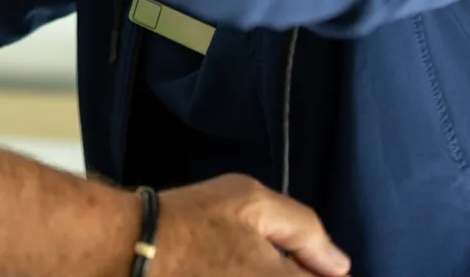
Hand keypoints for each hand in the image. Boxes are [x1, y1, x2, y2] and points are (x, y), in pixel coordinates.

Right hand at [154, 175, 350, 276]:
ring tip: (236, 262)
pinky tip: (222, 268)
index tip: (309, 263)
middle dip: (294, 272)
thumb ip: (306, 230)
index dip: (320, 271)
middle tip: (263, 259)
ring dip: (263, 273)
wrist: (129, 247)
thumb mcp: (251, 201)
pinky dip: (242, 276)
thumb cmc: (193, 220)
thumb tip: (339, 265)